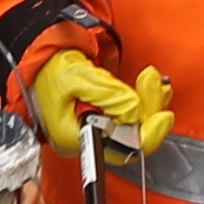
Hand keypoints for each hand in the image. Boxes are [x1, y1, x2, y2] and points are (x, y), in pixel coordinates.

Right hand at [20, 45, 172, 156]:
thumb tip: (135, 109)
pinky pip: (130, 118)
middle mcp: (87, 140)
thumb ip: (107, 94)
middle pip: (131, 139)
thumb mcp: (77, 76)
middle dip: (149, 110)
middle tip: (152, 81)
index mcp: (74, 137)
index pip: (119, 148)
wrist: (40, 55)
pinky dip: (144, 101)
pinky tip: (148, 86)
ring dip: (149, 103)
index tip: (163, 115)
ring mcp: (95, 129)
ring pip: (134, 128)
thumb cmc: (49, 67)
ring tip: (151, 79)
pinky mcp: (103, 117)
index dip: (146, 133)